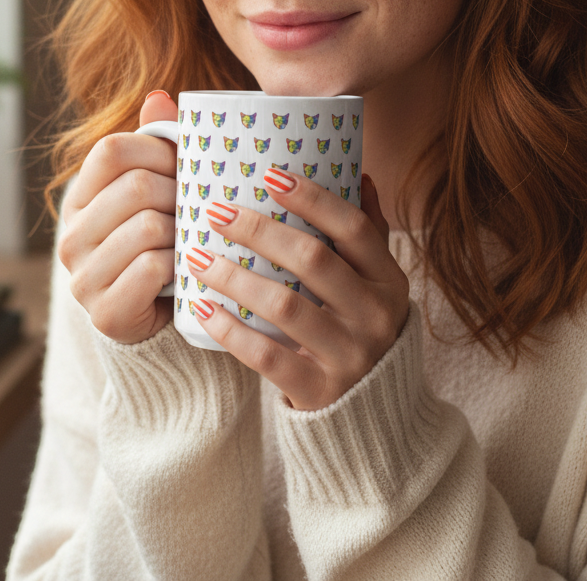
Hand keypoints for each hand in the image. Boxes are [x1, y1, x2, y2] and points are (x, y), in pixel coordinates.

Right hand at [57, 91, 178, 343]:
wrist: (152, 316)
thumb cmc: (158, 242)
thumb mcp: (155, 191)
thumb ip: (155, 146)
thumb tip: (159, 96)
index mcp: (80, 198)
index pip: (111, 149)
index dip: (158, 151)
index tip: (184, 167)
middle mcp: (71, 235)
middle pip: (137, 188)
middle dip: (179, 194)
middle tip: (196, 207)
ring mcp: (83, 276)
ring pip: (148, 227)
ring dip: (182, 232)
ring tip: (190, 239)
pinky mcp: (104, 311)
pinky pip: (153, 268)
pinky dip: (179, 264)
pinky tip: (184, 269)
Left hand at [187, 170, 408, 409]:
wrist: (372, 413)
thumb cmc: (361, 329)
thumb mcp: (376, 283)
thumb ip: (367, 233)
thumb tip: (357, 174)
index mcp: (389, 280)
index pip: (354, 228)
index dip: (313, 199)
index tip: (270, 174)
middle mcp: (376, 314)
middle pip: (313, 260)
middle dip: (259, 230)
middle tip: (215, 211)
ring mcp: (350, 355)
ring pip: (285, 307)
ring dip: (235, 277)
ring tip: (197, 257)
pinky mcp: (320, 390)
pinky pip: (268, 356)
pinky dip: (232, 331)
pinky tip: (203, 309)